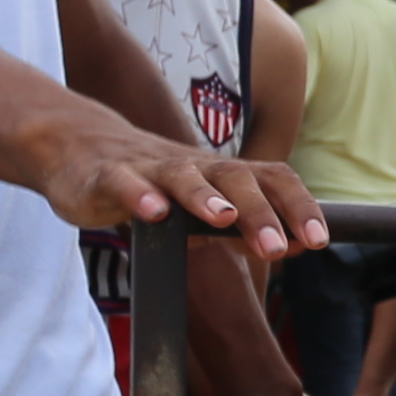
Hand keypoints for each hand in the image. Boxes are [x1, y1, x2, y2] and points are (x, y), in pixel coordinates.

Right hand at [24, 113, 330, 263]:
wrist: (77, 147)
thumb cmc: (152, 184)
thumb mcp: (201, 209)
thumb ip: (243, 229)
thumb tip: (294, 245)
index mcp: (221, 174)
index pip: (271, 180)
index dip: (298, 207)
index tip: (318, 240)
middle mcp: (193, 166)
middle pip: (235, 179)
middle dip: (259, 212)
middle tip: (278, 248)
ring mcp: (148, 168)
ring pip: (182, 176)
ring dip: (204, 197)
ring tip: (223, 218)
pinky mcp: (107, 176)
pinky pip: (125, 184)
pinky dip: (140, 196)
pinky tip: (154, 215)